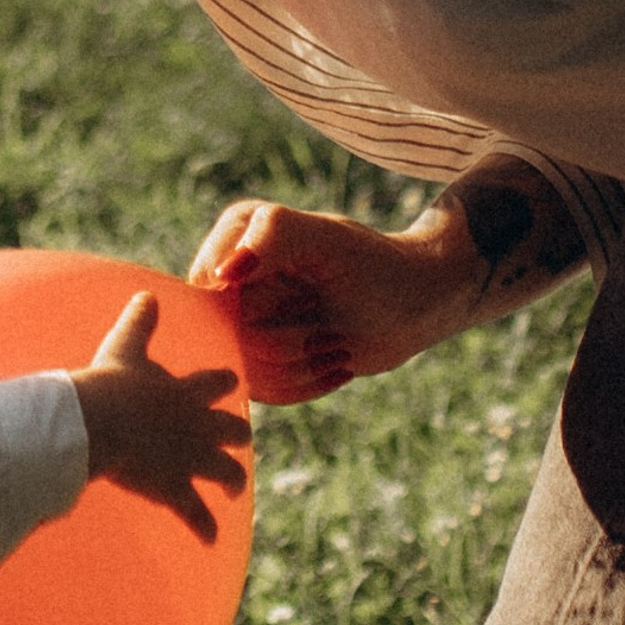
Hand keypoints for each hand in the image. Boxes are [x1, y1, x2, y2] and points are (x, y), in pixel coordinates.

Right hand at [71, 292, 249, 540]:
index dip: (226, 383)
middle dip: (239, 435)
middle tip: (241, 440)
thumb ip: (139, 322)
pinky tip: (211, 540)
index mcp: (187, 392)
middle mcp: (198, 425)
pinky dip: (204, 528)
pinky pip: (196, 514)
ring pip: (226, 472)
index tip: (235, 384)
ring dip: (232, 480)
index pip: (218, 383)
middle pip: (234, 430)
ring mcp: (191, 459)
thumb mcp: (124, 346)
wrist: (100, 422)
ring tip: (235, 489)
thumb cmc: (109, 384)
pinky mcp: (176, 488)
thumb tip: (146, 294)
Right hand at [188, 199, 483, 406]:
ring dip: (300, 369)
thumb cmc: (380, 266)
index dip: (258, 315)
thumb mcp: (331, 242)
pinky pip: (258, 391)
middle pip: (224, 340)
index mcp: (235, 233)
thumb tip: (220, 273)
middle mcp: (227, 275)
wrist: (415, 305)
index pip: (209, 296)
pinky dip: (303, 386)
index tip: (311, 300)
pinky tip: (332, 363)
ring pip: (242, 371)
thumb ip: (273, 237)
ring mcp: (238, 319)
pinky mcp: (254, 355)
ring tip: (334, 344)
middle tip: (330, 333)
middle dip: (285, 346)